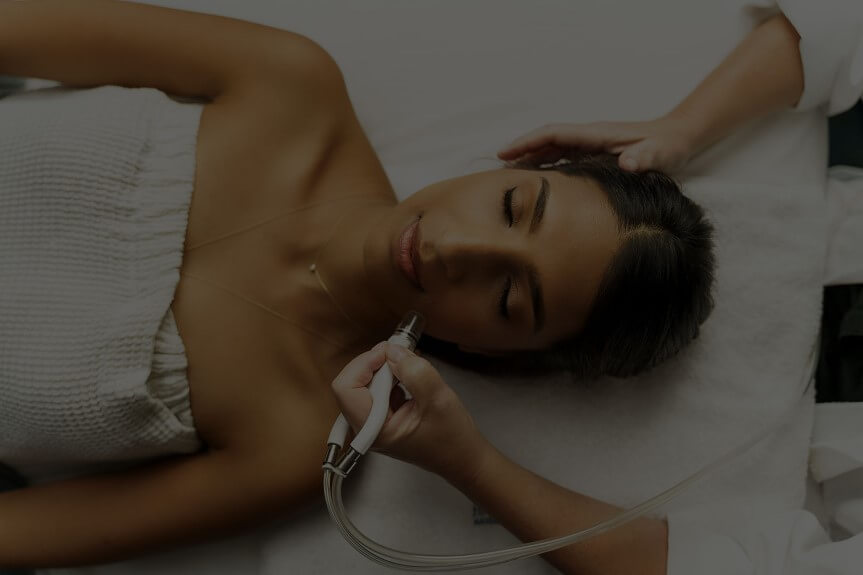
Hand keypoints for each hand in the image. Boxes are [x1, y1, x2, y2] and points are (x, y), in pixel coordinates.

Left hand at [331, 341, 488, 483]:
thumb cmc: (452, 438)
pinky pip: (376, 387)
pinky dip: (390, 376)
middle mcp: (366, 428)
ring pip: (364, 382)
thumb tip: (393, 351)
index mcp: (373, 431)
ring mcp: (372, 423)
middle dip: (377, 364)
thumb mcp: (438, 398)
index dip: (364, 364)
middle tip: (402, 354)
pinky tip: (409, 377)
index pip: (345, 388)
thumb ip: (414, 372)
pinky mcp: (382, 416)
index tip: (388, 354)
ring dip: (385, 369)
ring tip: (409, 367)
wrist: (463, 457)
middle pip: (352, 382)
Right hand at [497, 116, 696, 172]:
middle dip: (520, 152)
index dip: (527, 142)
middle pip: (546, 141)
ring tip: (509, 177)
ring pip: (552, 150)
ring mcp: (590, 145)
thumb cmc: (668, 147)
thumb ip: (645, 158)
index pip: (553, 134)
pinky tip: (538, 182)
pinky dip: (546, 167)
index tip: (504, 152)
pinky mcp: (594, 155)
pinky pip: (562, 159)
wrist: (679, 139)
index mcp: (596, 134)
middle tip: (496, 169)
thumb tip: (626, 164)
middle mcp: (588, 137)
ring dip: (530, 160)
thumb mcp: (660, 154)